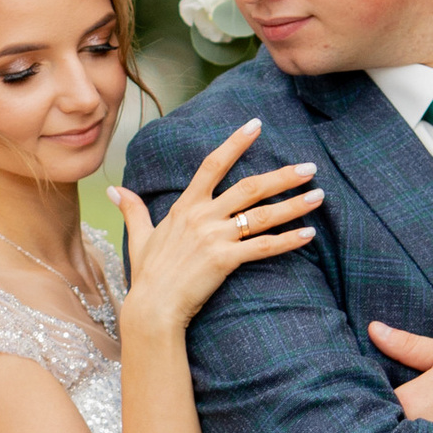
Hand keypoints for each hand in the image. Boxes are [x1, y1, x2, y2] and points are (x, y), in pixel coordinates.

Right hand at [114, 118, 321, 336]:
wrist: (152, 307)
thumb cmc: (148, 275)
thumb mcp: (140, 237)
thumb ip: (132, 209)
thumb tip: (114, 190)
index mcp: (185, 207)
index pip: (213, 164)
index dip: (235, 143)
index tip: (256, 125)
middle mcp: (202, 216)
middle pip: (249, 187)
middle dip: (282, 176)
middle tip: (309, 167)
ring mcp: (214, 237)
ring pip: (261, 215)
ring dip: (293, 204)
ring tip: (318, 195)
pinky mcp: (224, 260)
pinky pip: (262, 247)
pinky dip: (288, 240)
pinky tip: (309, 234)